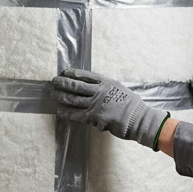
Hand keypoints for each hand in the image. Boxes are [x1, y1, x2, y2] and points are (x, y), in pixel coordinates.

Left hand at [52, 69, 166, 148]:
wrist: (139, 119)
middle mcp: (100, 91)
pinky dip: (67, 112)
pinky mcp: (94, 117)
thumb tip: (95, 94)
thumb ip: (107, 91)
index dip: (75, 73)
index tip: (66, 72)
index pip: (87, 75)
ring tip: (53, 94)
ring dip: (61, 96)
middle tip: (54, 81)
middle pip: (77, 85)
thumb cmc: (133, 107)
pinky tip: (60, 110)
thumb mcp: (120, 91)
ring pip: (74, 98)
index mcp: (107, 83)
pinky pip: (77, 114)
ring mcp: (96, 104)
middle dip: (63, 82)